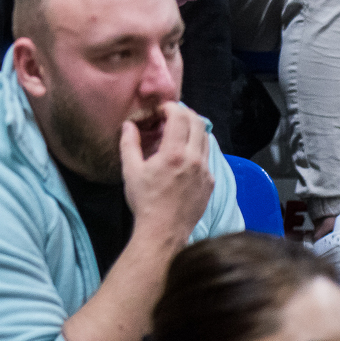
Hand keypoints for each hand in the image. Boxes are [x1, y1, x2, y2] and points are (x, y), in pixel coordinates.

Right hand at [120, 101, 213, 243]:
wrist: (164, 232)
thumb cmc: (145, 201)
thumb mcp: (131, 170)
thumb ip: (129, 143)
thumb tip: (129, 125)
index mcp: (174, 153)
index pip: (180, 117)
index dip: (171, 108)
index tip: (160, 111)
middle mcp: (195, 159)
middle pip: (199, 123)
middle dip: (184, 114)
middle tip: (170, 118)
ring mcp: (206, 171)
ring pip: (206, 139)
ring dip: (193, 131)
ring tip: (177, 136)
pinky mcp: (210, 183)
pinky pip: (207, 157)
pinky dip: (197, 149)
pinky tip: (183, 158)